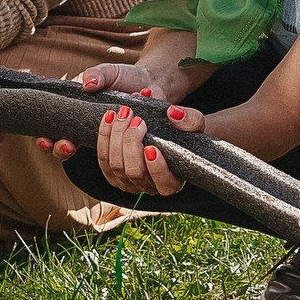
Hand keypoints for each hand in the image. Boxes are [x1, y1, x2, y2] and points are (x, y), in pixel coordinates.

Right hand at [35, 61, 185, 164]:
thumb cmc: (126, 78)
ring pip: (101, 163)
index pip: (55, 137)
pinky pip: (128, 164)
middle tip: (70, 144)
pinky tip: (136, 130)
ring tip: (123, 116)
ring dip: (107, 140)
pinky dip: (131, 145)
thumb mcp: (109, 72)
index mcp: (79, 120)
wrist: (155, 83)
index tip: (48, 141)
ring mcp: (111, 149)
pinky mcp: (134, 154)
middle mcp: (91, 137)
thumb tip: (88, 85)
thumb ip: (96, 74)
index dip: (48, 143)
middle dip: (63, 150)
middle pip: (68, 154)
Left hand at [70, 99, 202, 195]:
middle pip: (134, 172)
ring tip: (124, 114)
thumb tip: (173, 113)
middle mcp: (150, 186)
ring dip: (116, 136)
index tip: (152, 148)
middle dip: (131, 143)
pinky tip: (110, 118)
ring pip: (115, 166)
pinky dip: (104, 136)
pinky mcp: (112, 173)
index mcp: (172, 181)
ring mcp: (129, 182)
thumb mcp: (195, 123)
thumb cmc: (184, 132)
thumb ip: (190, 119)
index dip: (156, 168)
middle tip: (137, 119)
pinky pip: (103, 159)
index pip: (164, 183)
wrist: (166, 131)